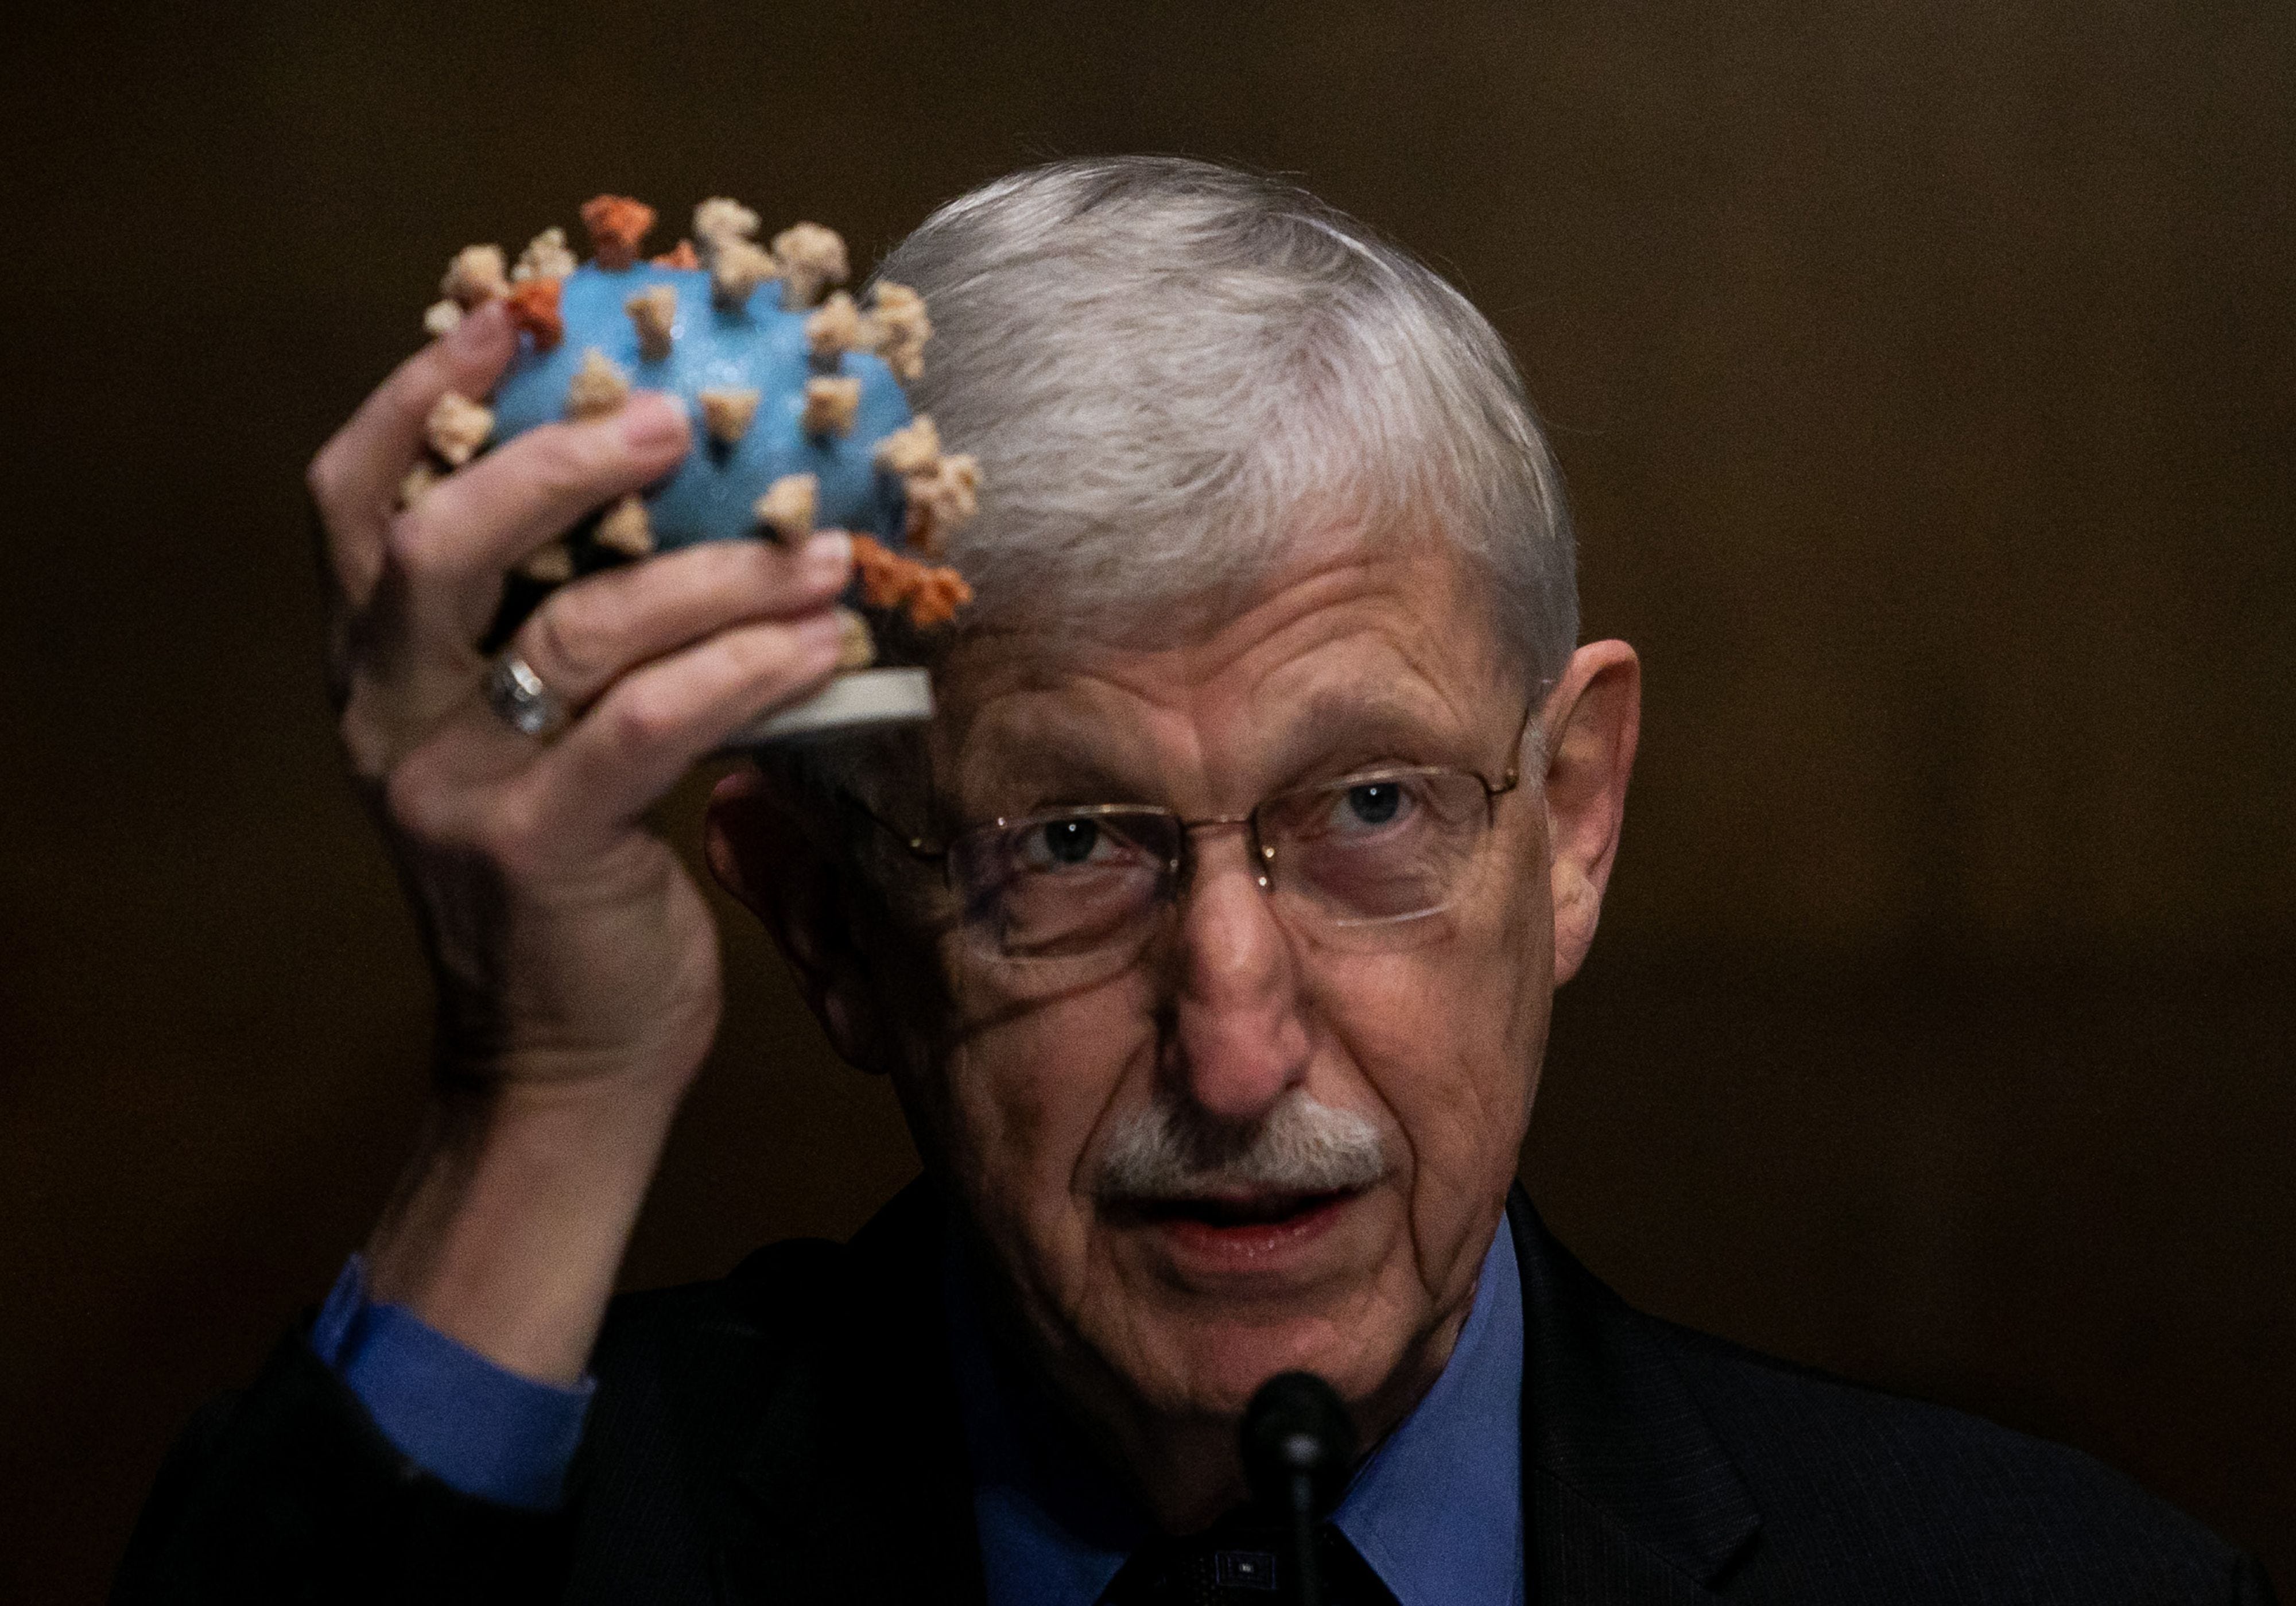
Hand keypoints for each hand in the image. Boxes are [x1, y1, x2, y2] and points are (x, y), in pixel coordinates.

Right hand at [306, 302, 852, 1376]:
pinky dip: (744, 670)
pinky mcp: (535, 850)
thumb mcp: (539, 744)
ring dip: (720, 574)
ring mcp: (452, 789)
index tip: (513, 316)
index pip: (355, 504)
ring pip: (578, 630)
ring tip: (825, 555)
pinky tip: (824, 645)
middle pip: (438, 541)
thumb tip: (699, 510)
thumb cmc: (572, 884)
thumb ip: (569, 638)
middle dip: (560, 459)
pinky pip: (649, 726)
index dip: (420, 398)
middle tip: (675, 419)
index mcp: (378, 675)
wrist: (560, 1066)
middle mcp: (387, 720)